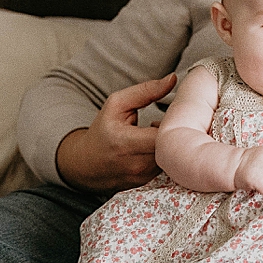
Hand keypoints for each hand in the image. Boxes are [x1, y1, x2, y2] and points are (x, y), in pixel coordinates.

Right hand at [56, 75, 177, 192]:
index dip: (175, 122)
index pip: (165, 135)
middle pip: (172, 147)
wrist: (87, 164)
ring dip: (172, 144)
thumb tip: (173, 79)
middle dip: (176, 132)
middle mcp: (136, 164)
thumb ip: (146, 91)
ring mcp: (143, 177)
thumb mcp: (118, 104)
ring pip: (172, 158)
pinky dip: (167, 155)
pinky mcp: (148, 184)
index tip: (172, 114)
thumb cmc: (103, 130)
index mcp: (126, 142)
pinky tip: (158, 147)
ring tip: (160, 134)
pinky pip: (167, 168)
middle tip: (169, 122)